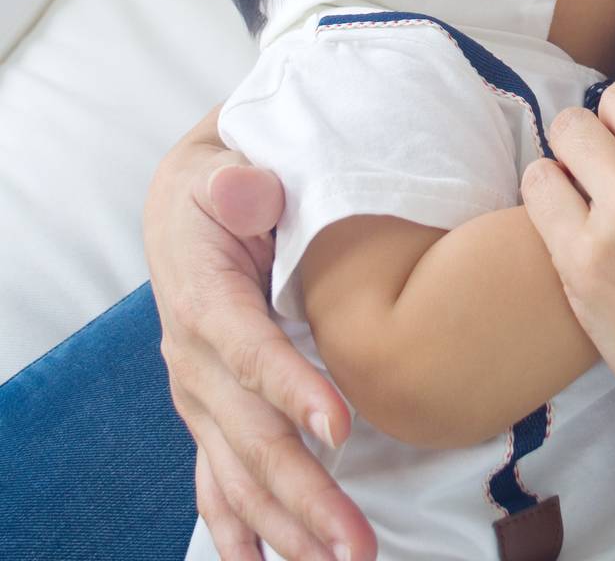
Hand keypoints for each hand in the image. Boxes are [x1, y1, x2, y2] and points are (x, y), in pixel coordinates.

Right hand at [143, 107, 376, 560]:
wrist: (186, 203)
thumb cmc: (220, 183)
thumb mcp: (223, 165)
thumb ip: (237, 180)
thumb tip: (247, 189)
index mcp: (204, 299)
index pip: (249, 351)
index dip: (290, 390)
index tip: (341, 429)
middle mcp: (194, 361)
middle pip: (250, 437)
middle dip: (304, 493)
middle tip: (357, 542)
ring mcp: (199, 395)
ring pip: (239, 474)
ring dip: (287, 526)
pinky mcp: (209, 412)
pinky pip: (218, 483)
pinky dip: (241, 529)